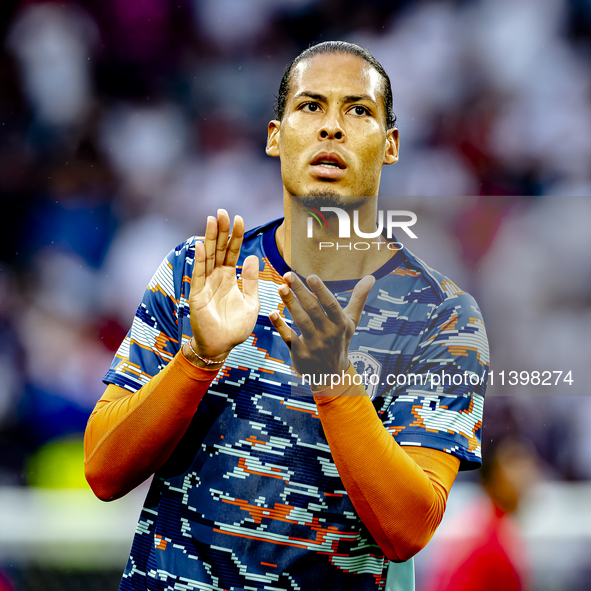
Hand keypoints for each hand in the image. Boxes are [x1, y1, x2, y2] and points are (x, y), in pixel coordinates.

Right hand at [187, 210, 259, 361]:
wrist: (222, 347)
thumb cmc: (236, 327)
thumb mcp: (251, 301)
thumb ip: (251, 280)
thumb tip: (252, 257)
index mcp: (229, 278)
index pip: (232, 252)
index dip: (235, 236)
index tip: (239, 219)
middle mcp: (216, 278)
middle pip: (218, 249)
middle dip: (221, 231)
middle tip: (223, 212)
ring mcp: (205, 285)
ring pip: (208, 257)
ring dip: (209, 239)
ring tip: (212, 219)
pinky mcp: (197, 295)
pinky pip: (198, 275)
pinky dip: (200, 261)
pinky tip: (200, 246)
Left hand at [269, 272, 373, 383]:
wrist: (331, 374)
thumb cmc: (340, 340)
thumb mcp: (352, 321)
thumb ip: (359, 299)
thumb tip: (371, 278)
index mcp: (340, 324)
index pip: (331, 305)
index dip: (321, 291)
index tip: (311, 276)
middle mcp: (328, 334)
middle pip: (313, 310)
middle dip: (300, 291)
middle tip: (288, 275)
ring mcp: (313, 344)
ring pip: (300, 321)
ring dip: (290, 304)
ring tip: (281, 288)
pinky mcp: (300, 353)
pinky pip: (289, 338)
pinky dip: (280, 326)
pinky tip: (272, 313)